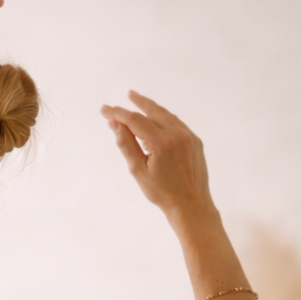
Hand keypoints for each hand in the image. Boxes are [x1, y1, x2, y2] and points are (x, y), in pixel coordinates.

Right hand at [101, 92, 213, 219]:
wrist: (191, 204)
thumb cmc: (161, 192)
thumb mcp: (138, 170)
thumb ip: (126, 145)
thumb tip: (116, 125)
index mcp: (161, 143)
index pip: (135, 120)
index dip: (118, 113)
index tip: (105, 110)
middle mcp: (177, 135)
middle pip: (153, 111)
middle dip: (138, 102)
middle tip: (126, 95)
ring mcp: (188, 136)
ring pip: (166, 115)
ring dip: (151, 108)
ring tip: (139, 101)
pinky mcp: (195, 141)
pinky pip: (177, 123)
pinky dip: (164, 117)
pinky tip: (156, 118)